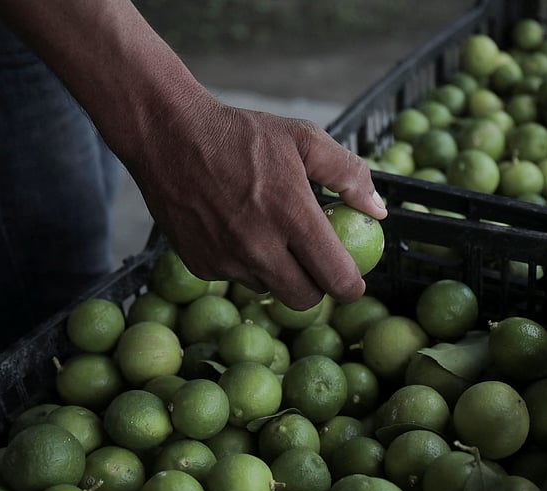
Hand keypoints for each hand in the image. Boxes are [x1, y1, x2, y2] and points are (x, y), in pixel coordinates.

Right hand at [0, 0, 386, 308]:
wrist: (168, 135)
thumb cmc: (241, 134)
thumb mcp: (303, 138)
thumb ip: (348, 173)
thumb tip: (378, 211)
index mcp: (291, 214)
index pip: (335, 278)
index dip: (351, 287)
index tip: (353, 281)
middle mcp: (258, 246)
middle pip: (304, 300)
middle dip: (317, 288)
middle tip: (317, 266)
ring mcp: (226, 260)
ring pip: (269, 290)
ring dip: (279, 274)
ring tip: (272, 235)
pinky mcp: (200, 266)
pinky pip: (237, 279)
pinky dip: (246, 265)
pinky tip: (239, 231)